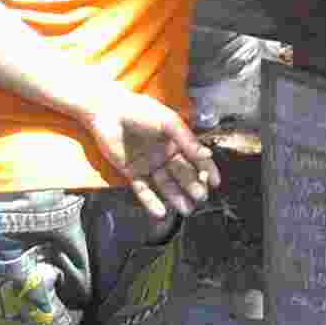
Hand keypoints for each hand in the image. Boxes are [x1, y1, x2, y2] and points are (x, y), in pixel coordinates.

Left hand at [83, 89, 220, 219]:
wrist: (109, 112)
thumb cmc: (142, 112)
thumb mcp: (169, 122)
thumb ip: (187, 140)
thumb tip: (207, 155)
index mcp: (177, 142)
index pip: (196, 158)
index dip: (207, 170)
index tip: (216, 183)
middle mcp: (165, 155)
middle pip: (182, 174)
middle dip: (193, 186)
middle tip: (201, 198)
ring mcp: (149, 165)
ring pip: (166, 185)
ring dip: (176, 197)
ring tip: (186, 210)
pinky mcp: (132, 172)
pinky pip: (143, 189)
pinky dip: (151, 201)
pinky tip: (160, 213)